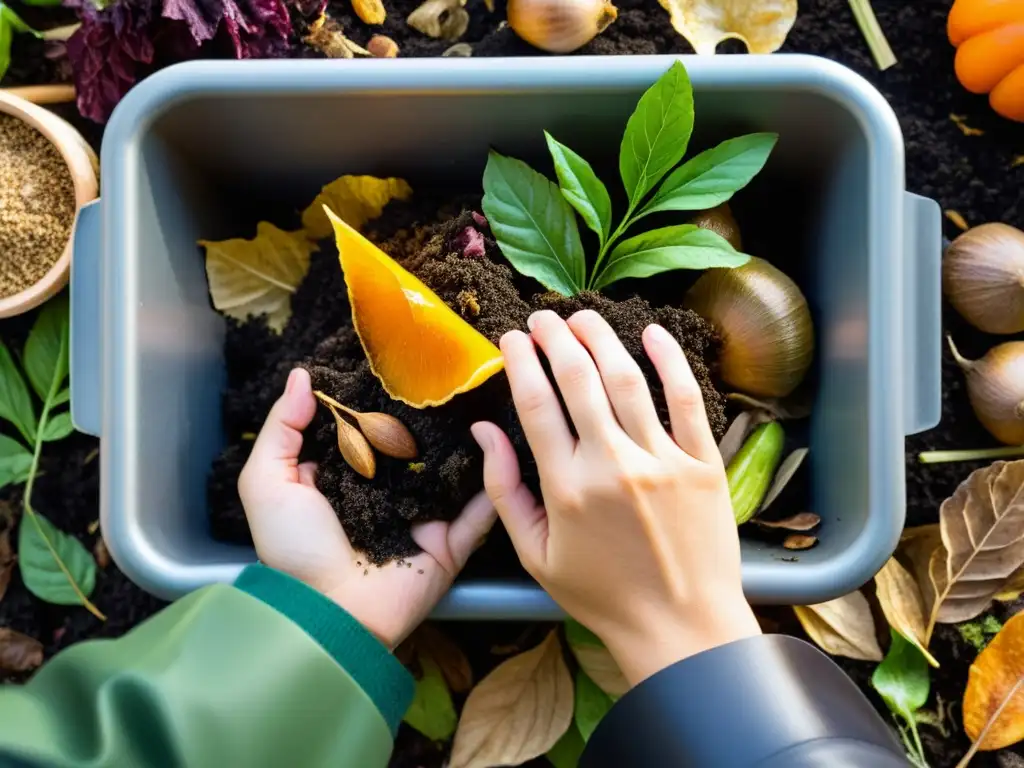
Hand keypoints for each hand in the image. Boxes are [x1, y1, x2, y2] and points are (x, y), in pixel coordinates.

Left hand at [239, 368, 495, 648]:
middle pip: (417, 444)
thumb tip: (302, 375)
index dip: (381, 395)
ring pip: (455, 471)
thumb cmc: (294, 549)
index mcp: (346, 476)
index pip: (369, 427)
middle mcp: (388, 491)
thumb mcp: (268, 482)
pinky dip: (496, 480)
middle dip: (433, 411)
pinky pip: (480, 510)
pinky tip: (506, 443)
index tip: (402, 355)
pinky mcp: (450, 541)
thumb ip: (282, 428)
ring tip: (490, 396)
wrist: (329, 612)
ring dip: (472, 440)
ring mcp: (422, 516)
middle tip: (455, 369)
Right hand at [472, 310, 759, 685]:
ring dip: (601, 338)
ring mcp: (662, 461)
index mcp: (566, 487)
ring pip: (627, 379)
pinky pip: (687, 399)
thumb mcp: (536, 554)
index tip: (513, 338)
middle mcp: (612, 465)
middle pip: (578, 378)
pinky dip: (670, 360)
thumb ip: (504, 490)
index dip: (521, 361)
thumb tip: (484, 431)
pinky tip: (653, 333)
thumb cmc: (602, 594)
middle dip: (555, 337)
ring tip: (583, 317)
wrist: (681, 626)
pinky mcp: (703, 463)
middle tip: (543, 319)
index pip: (535, 403)